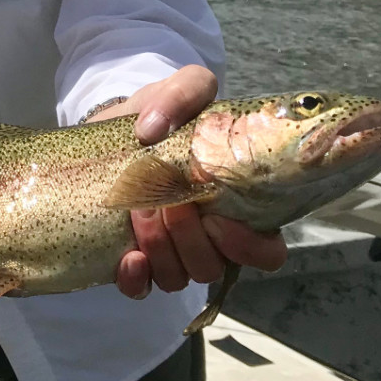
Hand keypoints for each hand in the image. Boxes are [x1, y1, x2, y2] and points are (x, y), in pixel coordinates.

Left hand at [89, 66, 288, 296]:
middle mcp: (209, 240)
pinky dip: (135, 278)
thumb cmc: (161, 116)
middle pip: (213, 266)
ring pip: (179, 278)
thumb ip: (184, 92)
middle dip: (190, 237)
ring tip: (139, 208)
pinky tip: (127, 256)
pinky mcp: (135, 263)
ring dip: (160, 247)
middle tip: (168, 201)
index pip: (267, 252)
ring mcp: (171, 255)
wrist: (114, 133)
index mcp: (237, 207)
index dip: (249, 247)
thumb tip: (153, 130)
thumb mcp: (179, 91)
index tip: (218, 218)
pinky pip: (140, 289)